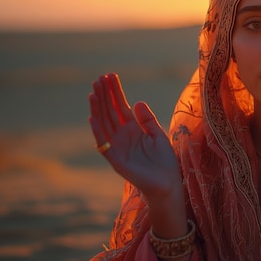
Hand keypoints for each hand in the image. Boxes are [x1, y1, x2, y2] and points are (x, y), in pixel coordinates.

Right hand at [88, 73, 182, 202]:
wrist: (167, 183)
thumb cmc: (164, 161)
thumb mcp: (158, 135)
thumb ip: (147, 120)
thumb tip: (137, 102)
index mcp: (133, 129)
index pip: (120, 106)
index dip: (115, 92)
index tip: (110, 76)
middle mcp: (122, 136)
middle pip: (110, 112)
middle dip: (104, 95)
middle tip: (98, 78)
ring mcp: (117, 147)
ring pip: (104, 123)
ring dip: (98, 108)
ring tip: (93, 92)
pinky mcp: (115, 159)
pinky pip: (103, 144)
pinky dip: (98, 131)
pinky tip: (93, 117)